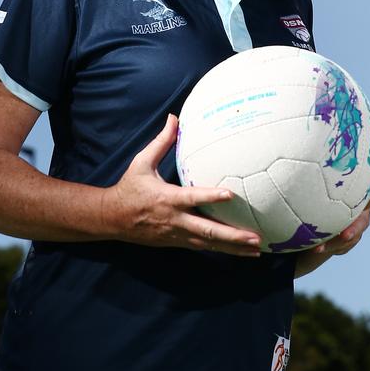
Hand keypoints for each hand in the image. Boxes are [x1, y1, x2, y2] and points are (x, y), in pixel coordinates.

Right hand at [103, 114, 261, 256]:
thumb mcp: (142, 162)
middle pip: (206, 230)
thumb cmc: (130, 187)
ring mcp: (177, 234)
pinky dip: (223, 250)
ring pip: (208, 244)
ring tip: (257, 249)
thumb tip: (174, 118)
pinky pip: (203, 247)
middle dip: (232, 235)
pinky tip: (241, 252)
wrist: (112, 219)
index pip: (192, 197)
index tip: (230, 194)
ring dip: (233, 247)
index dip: (211, 196)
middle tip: (256, 237)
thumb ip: (161, 142)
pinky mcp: (178, 242)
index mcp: (167, 198)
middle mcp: (175, 219)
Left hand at [312, 176, 369, 256]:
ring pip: (348, 239)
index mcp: (358, 200)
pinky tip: (315, 248)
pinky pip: (337, 247)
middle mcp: (360, 215)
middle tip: (346, 234)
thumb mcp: (322, 189)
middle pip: (361, 224)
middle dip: (354, 229)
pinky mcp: (344, 244)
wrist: (321, 224)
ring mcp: (354, 231)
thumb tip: (306, 152)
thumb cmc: (323, 200)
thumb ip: (320, 178)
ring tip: (320, 246)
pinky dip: (326, 247)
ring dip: (335, 242)